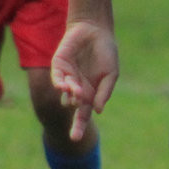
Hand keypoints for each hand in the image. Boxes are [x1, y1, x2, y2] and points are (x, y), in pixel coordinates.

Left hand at [51, 20, 120, 141]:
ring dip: (71, 96)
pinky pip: (57, 79)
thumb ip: (104, 92)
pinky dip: (60, 85)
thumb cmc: (106, 52)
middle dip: (75, 120)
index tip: (75, 139)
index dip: (79, 126)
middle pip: (73, 108)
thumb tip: (98, 111)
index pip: (84, 114)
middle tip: (75, 133)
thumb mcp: (111, 74)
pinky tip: (66, 87)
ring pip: (66, 94)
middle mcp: (77, 87)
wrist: (95, 30)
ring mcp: (67, 77)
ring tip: (77, 91)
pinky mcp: (58, 65)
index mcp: (90, 92)